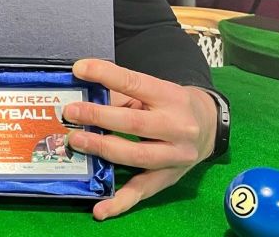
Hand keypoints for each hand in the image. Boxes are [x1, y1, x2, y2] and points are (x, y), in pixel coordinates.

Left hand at [62, 58, 217, 219]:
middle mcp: (178, 127)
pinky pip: (142, 191)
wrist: (207, 128)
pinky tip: (100, 209)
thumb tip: (83, 94)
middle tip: (70, 113)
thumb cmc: (170, 105)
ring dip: (102, 149)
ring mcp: (176, 156)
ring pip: (137, 156)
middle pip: (135, 124)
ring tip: (76, 142)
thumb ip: (121, 93)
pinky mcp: (169, 179)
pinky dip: (120, 202)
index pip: (135, 83)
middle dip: (99, 117)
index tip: (79, 70)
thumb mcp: (154, 91)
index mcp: (171, 97)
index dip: (106, 75)